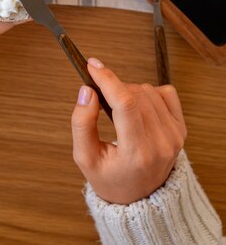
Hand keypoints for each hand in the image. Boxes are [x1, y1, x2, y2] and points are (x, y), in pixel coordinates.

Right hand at [71, 59, 186, 203]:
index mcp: (136, 153)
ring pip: (148, 90)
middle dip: (113, 88)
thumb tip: (87, 90)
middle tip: (100, 100)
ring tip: (119, 111)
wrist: (139, 196)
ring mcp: (174, 136)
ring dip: (129, 91)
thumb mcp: (85, 157)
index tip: (91, 66)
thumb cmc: (110, 177)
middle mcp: (160, 144)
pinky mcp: (181, 129)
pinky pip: (166, 92)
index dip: (107, 79)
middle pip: (134, 94)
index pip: (125, 104)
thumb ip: (81, 123)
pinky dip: (149, 92)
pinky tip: (138, 107)